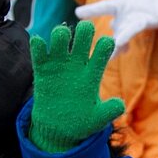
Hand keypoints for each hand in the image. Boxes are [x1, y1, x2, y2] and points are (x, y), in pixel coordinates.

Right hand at [29, 21, 124, 152]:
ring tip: (61, 38)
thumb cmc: (80, 121)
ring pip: (61, 38)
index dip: (105, 44)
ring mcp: (59, 65)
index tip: (106, 44)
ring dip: (61, 33)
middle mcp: (77, 63)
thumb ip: (108, 111)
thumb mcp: (96, 119)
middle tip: (84, 31)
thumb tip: (120, 105)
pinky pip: (39, 52)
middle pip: (83, 36)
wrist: (58, 128)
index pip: (104, 49)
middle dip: (84, 29)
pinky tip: (39, 43)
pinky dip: (38, 45)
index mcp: (93, 72)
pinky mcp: (42, 70)